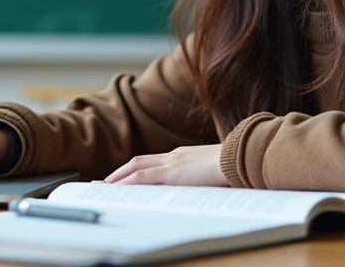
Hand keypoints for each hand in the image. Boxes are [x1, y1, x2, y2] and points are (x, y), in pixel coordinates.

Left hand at [103, 144, 227, 186]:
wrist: (236, 158)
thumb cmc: (230, 166)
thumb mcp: (212, 172)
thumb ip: (200, 178)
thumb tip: (198, 188)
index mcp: (183, 155)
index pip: (154, 160)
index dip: (139, 167)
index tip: (129, 174)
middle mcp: (174, 156)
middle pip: (140, 160)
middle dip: (123, 170)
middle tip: (110, 180)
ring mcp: (171, 162)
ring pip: (137, 166)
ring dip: (120, 175)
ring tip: (108, 185)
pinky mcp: (171, 172)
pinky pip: (142, 175)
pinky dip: (127, 181)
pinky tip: (118, 187)